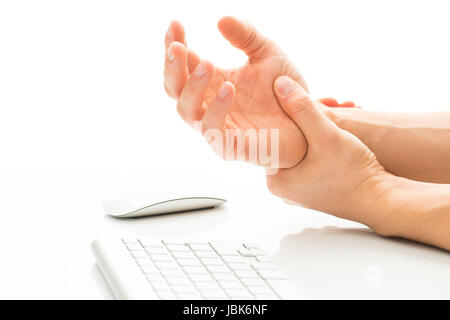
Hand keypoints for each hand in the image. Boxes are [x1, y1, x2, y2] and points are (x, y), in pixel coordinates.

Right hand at [164, 17, 307, 167]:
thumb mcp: (268, 54)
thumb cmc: (284, 90)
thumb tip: (221, 19)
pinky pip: (213, 131)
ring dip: (192, 88)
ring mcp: (216, 127)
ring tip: (207, 64)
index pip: (182, 64)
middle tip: (177, 46)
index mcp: (212, 82)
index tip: (175, 23)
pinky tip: (229, 88)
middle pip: (174, 89)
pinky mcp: (230, 146)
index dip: (174, 44)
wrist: (308, 120)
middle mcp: (207, 105)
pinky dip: (216, 110)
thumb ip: (246, 36)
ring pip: (186, 112)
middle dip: (172, 67)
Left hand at [266, 76, 388, 230]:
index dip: (287, 112)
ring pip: (301, 148)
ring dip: (317, 128)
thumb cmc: (353, 173)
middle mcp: (282, 188)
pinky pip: (310, 158)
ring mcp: (297, 189)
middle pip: (286, 141)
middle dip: (306, 118)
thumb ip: (303, 109)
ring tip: (338, 110)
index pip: (270, 137)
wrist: (381, 201)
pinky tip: (338, 130)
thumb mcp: (327, 135)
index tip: (304, 99)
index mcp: (275, 180)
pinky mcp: (312, 188)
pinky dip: (321, 142)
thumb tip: (279, 84)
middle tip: (328, 103)